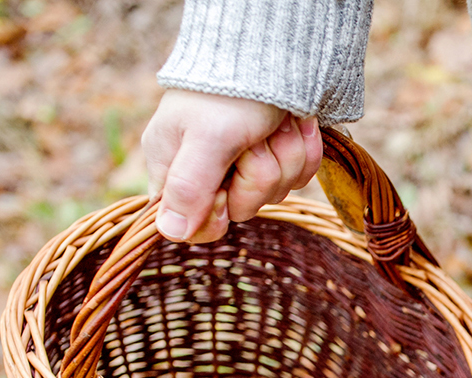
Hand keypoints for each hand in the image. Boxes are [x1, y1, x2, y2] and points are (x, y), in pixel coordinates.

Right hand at [143, 89, 323, 242]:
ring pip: (276, 192)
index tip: (224, 191)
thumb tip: (169, 232)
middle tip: (251, 141)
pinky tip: (292, 124)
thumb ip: (189, 187)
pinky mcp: (278, 156)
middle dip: (259, 175)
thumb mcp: (207, 139)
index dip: (217, 215)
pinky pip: (298, 176)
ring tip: (271, 125)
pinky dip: (301, 149)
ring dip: (283, 156)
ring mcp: (245, 165)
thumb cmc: (231, 92)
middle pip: (243, 210)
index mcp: (173, 168)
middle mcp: (208, 171)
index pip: (193, 227)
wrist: (275, 50)